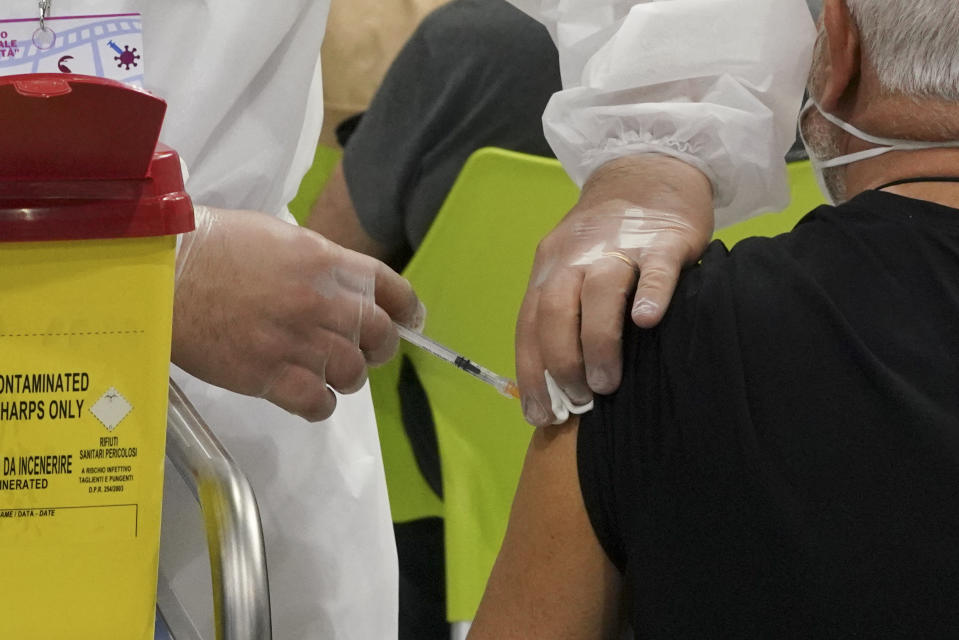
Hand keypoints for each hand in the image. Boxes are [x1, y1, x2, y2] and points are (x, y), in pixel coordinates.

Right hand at [172, 206, 422, 420]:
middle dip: (380, 347)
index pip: (389, 287)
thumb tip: (342, 286)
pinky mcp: (269, 375)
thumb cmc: (213, 246)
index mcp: (325, 261)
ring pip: (352, 373)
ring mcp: (296, 341)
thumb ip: (319, 264)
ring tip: (329, 373)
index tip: (410, 321)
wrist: (162, 273)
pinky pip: (318, 402)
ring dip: (347, 376)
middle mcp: (320, 302)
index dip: (407, 308)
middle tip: (366, 352)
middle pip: (379, 336)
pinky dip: (320, 404)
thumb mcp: (278, 238)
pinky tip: (308, 396)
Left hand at [516, 154, 713, 426]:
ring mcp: (620, 244)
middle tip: (581, 399)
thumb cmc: (610, 235)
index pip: (529, 325)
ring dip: (599, 343)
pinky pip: (655, 269)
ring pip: (600, 293)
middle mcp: (576, 255)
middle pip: (555, 310)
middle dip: (562, 362)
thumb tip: (558, 382)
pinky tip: (648, 323)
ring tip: (608, 383)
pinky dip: (650, 295)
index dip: (532, 374)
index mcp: (550, 267)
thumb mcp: (573, 264)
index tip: (540, 416)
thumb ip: (564, 309)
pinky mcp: (664, 239)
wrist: (649, 167)